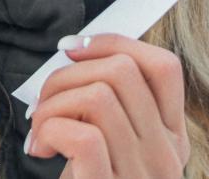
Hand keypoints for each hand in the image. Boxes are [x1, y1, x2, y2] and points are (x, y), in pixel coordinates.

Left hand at [24, 32, 190, 177]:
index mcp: (170, 139)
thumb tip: (79, 56)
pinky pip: (84, 137)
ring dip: (52, 105)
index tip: (73, 49)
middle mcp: (165, 156)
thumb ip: (113, 111)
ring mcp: (142, 176)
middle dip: (68, 74)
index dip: (115, 43)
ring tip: (38, 131)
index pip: (163, 66)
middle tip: (44, 103)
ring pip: (99, 96)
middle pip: (124, 72)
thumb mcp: (114, 150)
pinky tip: (41, 149)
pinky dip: (51, 131)